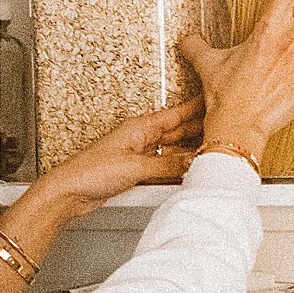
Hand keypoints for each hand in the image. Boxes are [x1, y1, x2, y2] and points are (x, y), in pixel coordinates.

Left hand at [20, 100, 204, 232]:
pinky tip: (188, 175)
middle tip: (223, 129)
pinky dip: (176, 172)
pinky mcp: (135, 173)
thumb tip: (193, 164)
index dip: (196, 107)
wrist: (70, 193)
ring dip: (189, 154)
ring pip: (172, 152)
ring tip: (212, 154)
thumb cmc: (91, 171)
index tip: (214, 99)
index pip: (175, 114)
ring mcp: (139, 156)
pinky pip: (163, 170)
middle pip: (177, 133)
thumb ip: (168, 167)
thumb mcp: (136, 167)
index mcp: (140, 127)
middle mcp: (141, 139)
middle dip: (199, 131)